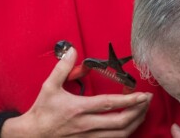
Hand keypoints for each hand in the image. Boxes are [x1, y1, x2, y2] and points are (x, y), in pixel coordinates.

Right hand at [1, 47, 151, 136]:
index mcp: (79, 109)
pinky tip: (128, 125)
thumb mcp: (49, 86)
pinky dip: (123, 134)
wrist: (32, 136)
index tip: (142, 94)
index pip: (110, 105)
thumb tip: (72, 50)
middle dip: (138, 112)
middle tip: (147, 101)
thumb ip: (62, 67)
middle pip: (120, 122)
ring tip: (142, 111)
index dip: (129, 100)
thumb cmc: (42, 111)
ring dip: (134, 123)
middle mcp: (87, 126)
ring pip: (119, 135)